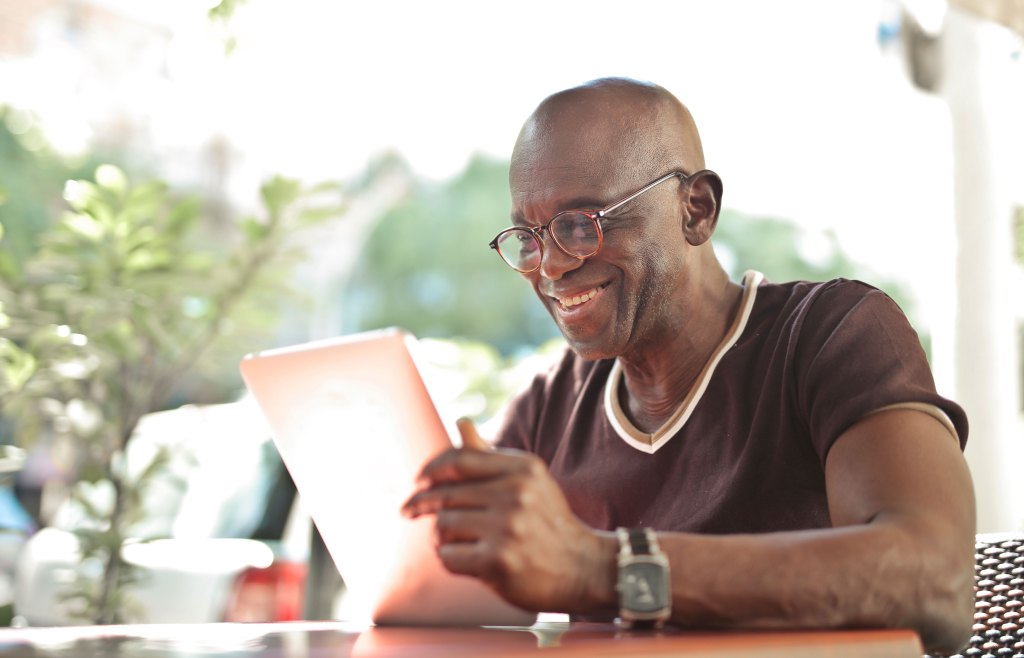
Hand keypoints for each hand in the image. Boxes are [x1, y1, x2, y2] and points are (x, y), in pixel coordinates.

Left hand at [401, 419, 615, 613]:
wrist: (584, 568)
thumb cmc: (548, 522)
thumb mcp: (528, 481)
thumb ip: (490, 455)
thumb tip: (461, 422)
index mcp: (523, 468)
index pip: (460, 459)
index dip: (431, 469)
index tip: (418, 481)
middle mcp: (517, 493)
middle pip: (446, 493)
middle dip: (424, 504)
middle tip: (411, 511)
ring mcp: (508, 528)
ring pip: (443, 524)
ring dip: (440, 535)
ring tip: (453, 541)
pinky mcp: (498, 561)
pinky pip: (448, 556)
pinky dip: (449, 559)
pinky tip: (464, 560)